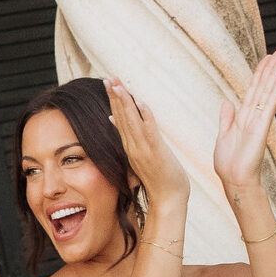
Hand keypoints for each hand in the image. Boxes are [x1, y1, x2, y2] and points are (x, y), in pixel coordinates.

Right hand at [106, 79, 189, 220]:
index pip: (119, 118)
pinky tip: (141, 103)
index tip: (108, 82)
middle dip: (115, 96)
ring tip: (118, 86)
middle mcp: (133, 145)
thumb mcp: (139, 153)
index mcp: (129, 145)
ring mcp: (143, 149)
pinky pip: (150, 131)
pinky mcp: (156, 152)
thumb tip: (112, 119)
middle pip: (121, 116)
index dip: (113, 100)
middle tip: (108, 78)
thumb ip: (127, 136)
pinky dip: (146, 117)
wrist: (167, 199)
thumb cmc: (157, 177)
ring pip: (132, 121)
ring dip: (125, 103)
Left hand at [214, 50, 275, 199]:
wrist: (234, 179)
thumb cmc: (229, 163)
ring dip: (275, 73)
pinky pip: (269, 105)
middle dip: (271, 67)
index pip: (253, 89)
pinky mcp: (262, 127)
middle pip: (263, 86)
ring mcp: (258, 120)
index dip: (259, 73)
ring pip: (267, 91)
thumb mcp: (223, 135)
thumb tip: (227, 102)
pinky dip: (275, 91)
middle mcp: (253, 115)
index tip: (267, 58)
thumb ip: (227, 118)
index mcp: (243, 116)